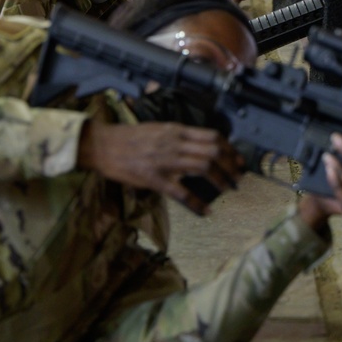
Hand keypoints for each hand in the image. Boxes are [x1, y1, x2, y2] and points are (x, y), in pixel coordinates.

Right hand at [78, 119, 244, 213]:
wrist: (103, 145)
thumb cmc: (129, 138)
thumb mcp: (158, 130)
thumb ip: (178, 137)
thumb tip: (200, 145)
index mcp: (175, 131)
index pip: (212, 136)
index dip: (230, 148)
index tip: (238, 159)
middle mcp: (174, 143)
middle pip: (213, 151)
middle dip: (231, 165)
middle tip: (239, 177)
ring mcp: (165, 161)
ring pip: (203, 166)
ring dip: (221, 179)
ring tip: (228, 188)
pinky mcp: (154, 178)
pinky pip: (181, 192)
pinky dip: (197, 204)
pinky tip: (206, 212)